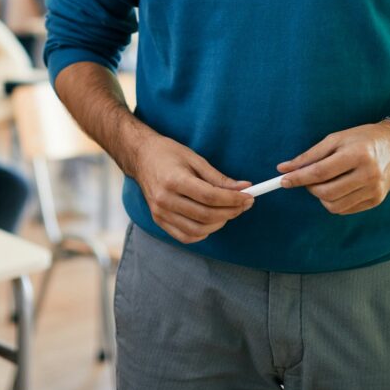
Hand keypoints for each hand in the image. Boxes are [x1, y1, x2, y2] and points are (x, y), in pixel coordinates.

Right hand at [133, 133, 254, 243]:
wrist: (141, 157)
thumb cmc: (169, 153)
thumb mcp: (195, 158)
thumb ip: (218, 177)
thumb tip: (243, 188)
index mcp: (174, 181)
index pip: (210, 197)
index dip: (233, 199)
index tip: (249, 196)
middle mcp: (165, 200)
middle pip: (205, 215)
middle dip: (231, 211)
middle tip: (245, 204)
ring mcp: (160, 213)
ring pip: (197, 230)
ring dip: (219, 223)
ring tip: (230, 211)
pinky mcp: (159, 221)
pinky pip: (185, 236)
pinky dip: (203, 233)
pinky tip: (212, 221)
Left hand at [276, 121, 389, 214]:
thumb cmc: (362, 138)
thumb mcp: (336, 138)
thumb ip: (310, 155)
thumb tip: (284, 168)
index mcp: (357, 154)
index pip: (321, 172)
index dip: (299, 178)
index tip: (282, 180)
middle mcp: (368, 174)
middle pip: (326, 192)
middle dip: (309, 187)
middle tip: (307, 178)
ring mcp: (374, 190)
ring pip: (334, 205)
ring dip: (321, 196)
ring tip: (324, 182)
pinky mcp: (376, 201)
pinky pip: (345, 209)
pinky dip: (334, 202)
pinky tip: (337, 188)